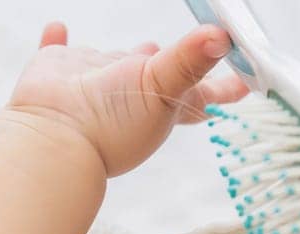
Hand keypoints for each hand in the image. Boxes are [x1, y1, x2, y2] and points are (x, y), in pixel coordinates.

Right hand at [5, 20, 249, 177]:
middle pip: (157, 79)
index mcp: (160, 106)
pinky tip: (57, 28)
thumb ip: (190, 62)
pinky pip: (55, 52)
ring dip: (121, 57)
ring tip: (142, 46)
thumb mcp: (162, 89)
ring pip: (110, 65)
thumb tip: (223, 37)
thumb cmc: (111, 126)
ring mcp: (90, 84)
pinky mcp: (54, 75)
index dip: (224, 87)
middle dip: (172, 65)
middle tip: (192, 51)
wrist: (53, 139)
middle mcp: (128, 95)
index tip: (246, 81)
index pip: (201, 93)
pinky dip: (55, 40)